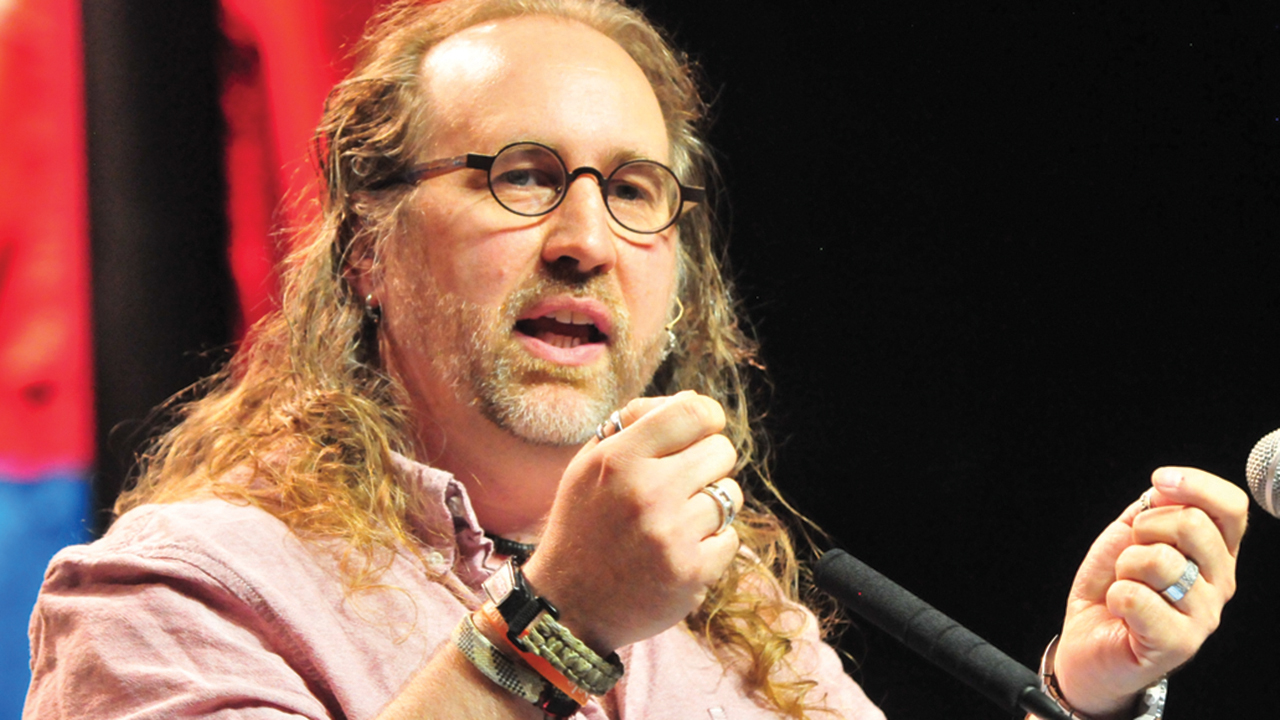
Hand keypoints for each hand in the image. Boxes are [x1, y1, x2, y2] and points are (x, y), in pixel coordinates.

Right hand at [522, 391, 742, 653]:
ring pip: (730, 495)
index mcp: (619, 458)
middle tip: (681, 485)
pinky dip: (711, 543)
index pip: (696, 411)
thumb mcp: (588, 464)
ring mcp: (672, 535)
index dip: (707, 418)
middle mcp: (647, 492)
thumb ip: (635, 422)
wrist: (568, 606)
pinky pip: (730, 537)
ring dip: (711, 506)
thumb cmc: (583, 525)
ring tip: (676, 521)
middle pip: (721, 451)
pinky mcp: (692, 572)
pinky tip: (679, 551)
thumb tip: (694, 401)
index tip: (700, 433)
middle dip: (707, 464)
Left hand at [1053, 467, 1247, 717]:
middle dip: (1144, 526)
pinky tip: (1121, 611)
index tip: (1158, 481)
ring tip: (1127, 585)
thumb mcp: (1129, 535)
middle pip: (1194, 524)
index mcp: (1215, 553)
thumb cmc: (1113, 587)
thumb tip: (1167, 485)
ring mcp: (1204, 615)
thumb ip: (1153, 508)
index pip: (1232, 507)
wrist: (1087, 642)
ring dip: (1126, 567)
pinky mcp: (1179, 644)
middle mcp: (1219, 583)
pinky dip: (1115, 596)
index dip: (1195, 484)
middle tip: (1131, 553)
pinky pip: (1136, 597)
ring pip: (1160, 560)